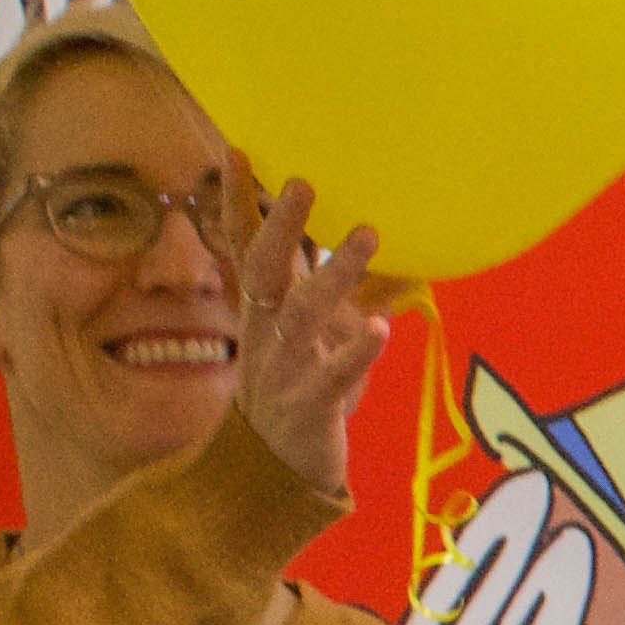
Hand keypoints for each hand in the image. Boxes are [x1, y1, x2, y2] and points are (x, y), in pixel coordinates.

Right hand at [227, 177, 394, 497]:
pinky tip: (383, 330)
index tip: (237, 151)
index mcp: (263, 312)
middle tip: (302, 182)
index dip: (239, 203)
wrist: (276, 473)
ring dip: (335, 274)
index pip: (245, 248)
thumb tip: (386, 251)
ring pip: (303, 316)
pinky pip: (333, 376)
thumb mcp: (317, 338)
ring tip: (368, 235)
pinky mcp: (311, 406)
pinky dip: (357, 353)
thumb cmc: (302, 390)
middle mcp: (267, 333)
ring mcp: (285, 369)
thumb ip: (343, 295)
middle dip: (282, 227)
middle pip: (266, 271)